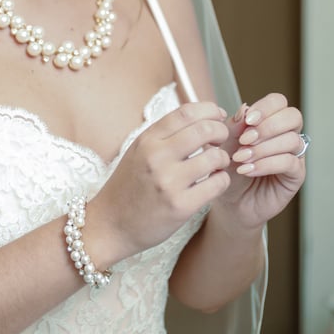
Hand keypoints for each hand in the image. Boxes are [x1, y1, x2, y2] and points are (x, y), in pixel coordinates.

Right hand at [89, 101, 230, 263]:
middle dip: (221, 131)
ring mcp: (169, 182)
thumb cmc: (128, 186)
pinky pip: (217, 184)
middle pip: (204, 130)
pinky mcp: (181, 206)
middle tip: (221, 140)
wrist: (110, 224)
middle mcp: (157, 156)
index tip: (218, 115)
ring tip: (217, 164)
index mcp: (147, 139)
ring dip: (223, 158)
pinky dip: (222, 180)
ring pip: (215, 157)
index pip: (186, 112)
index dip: (209, 110)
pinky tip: (214, 182)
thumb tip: (201, 119)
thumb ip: (165, 135)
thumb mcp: (139, 151)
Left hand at [218, 92, 305, 228]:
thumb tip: (244, 108)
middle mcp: (286, 134)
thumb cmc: (228, 168)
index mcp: (270, 120)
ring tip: (241, 158)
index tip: (247, 120)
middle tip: (245, 139)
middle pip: (293, 116)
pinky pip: (289, 162)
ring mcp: (294, 155)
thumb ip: (234, 125)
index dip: (265, 107)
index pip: (278, 102)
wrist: (229, 200)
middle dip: (267, 126)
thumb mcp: (226, 143)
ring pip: (291, 140)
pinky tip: (248, 169)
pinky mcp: (296, 175)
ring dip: (263, 148)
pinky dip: (266, 164)